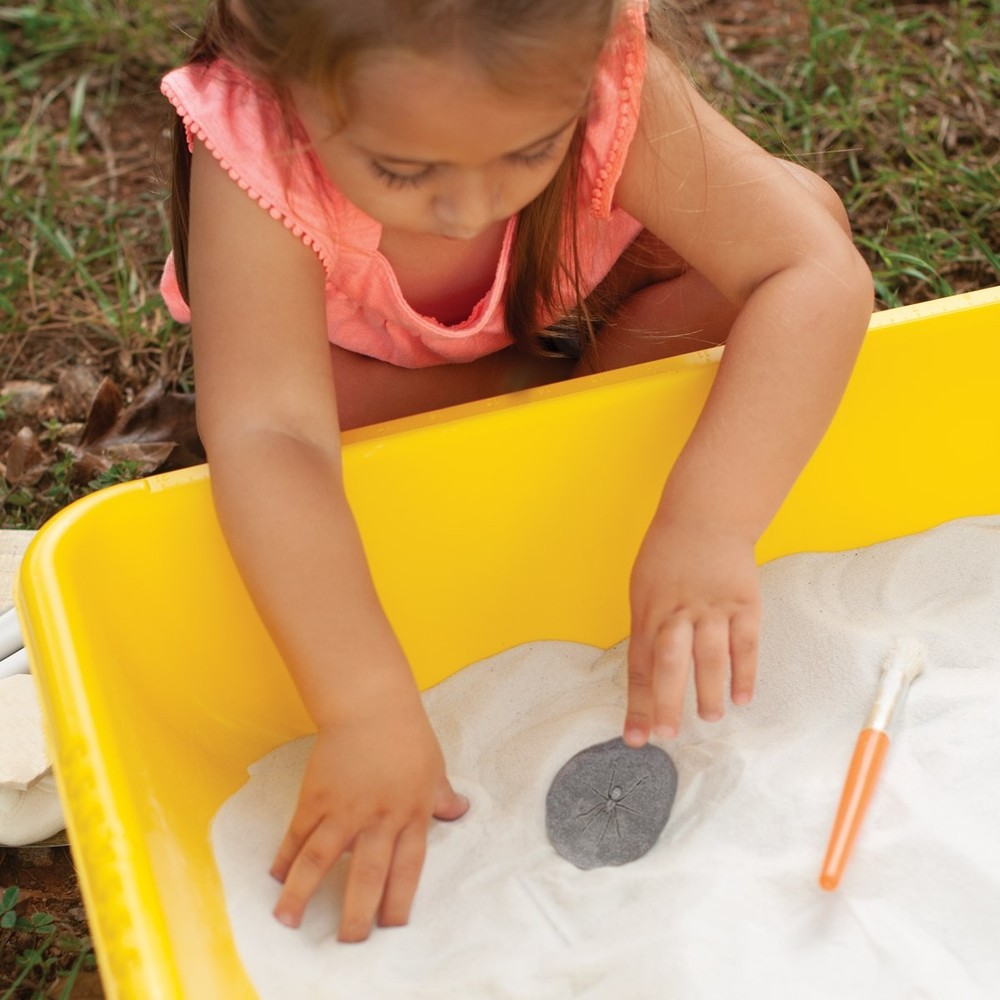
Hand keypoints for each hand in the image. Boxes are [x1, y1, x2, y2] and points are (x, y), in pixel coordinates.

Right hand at [269, 703, 467, 941]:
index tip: (391, 928)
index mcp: (411, 815)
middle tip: (348, 942)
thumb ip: (442, 796)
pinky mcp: (316, 796)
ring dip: (302, 893)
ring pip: (321, 860)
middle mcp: (378, 819)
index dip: (399, 901)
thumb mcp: (434, 767)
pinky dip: (285, 856)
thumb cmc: (407, 734)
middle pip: (366, 876)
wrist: (371, 705)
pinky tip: (276, 875)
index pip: (407, 869)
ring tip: (287, 921)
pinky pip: (298, 833)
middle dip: (356, 914)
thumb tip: (460, 812)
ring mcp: (344, 809)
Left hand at [624, 516, 760, 744]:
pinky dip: (745, 672)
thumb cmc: (667, 556)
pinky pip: (745, 643)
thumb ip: (646, 631)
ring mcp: (713, 607)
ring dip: (709, 691)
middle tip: (669, 733)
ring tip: (710, 717)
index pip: (639, 665)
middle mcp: (678, 612)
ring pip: (710, 656)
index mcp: (648, 611)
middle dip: (667, 701)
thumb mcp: (642, 588)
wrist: (706, 516)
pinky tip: (742, 697)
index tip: (636, 737)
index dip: (637, 703)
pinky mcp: (744, 603)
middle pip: (671, 662)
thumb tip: (646, 679)